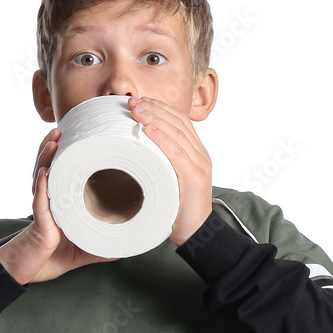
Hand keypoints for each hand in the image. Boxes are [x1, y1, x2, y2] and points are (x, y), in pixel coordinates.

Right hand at [0, 128, 116, 283]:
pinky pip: (39, 201)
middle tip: (62, 128)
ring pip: (41, 177)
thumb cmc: (52, 256)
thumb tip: (126, 247)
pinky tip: (44, 172)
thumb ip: (103, 246)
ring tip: (53, 140)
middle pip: (48, 166)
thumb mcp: (84, 249)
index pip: (62, 172)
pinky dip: (41, 186)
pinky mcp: (38, 222)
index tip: (78, 136)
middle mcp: (48, 200)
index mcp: (59, 202)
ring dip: (46, 157)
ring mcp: (42, 209)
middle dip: (53, 146)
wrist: (28, 272)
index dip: (66, 154)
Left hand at [128, 96, 212, 245]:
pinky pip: (178, 153)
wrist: (197, 232)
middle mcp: (200, 154)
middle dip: (154, 108)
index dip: (160, 107)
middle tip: (132, 101)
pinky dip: (163, 138)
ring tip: (136, 109)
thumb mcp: (169, 178)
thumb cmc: (178, 208)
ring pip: (177, 133)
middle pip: (178, 122)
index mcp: (196, 152)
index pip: (179, 121)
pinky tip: (149, 129)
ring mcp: (200, 164)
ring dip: (155, 118)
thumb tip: (135, 150)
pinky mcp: (195, 177)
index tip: (141, 100)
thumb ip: (160, 162)